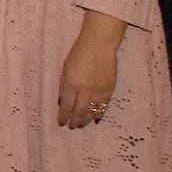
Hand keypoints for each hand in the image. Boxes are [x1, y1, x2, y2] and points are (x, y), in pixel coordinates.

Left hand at [56, 12, 125, 128]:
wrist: (99, 44)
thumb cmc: (78, 54)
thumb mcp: (65, 70)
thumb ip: (64, 87)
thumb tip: (63, 102)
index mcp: (72, 84)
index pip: (66, 106)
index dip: (63, 116)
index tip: (61, 122)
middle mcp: (86, 89)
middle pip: (80, 111)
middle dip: (75, 121)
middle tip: (72, 127)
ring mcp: (100, 89)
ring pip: (93, 110)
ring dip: (86, 119)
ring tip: (81, 125)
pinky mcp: (110, 87)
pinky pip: (104, 105)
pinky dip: (100, 113)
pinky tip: (96, 118)